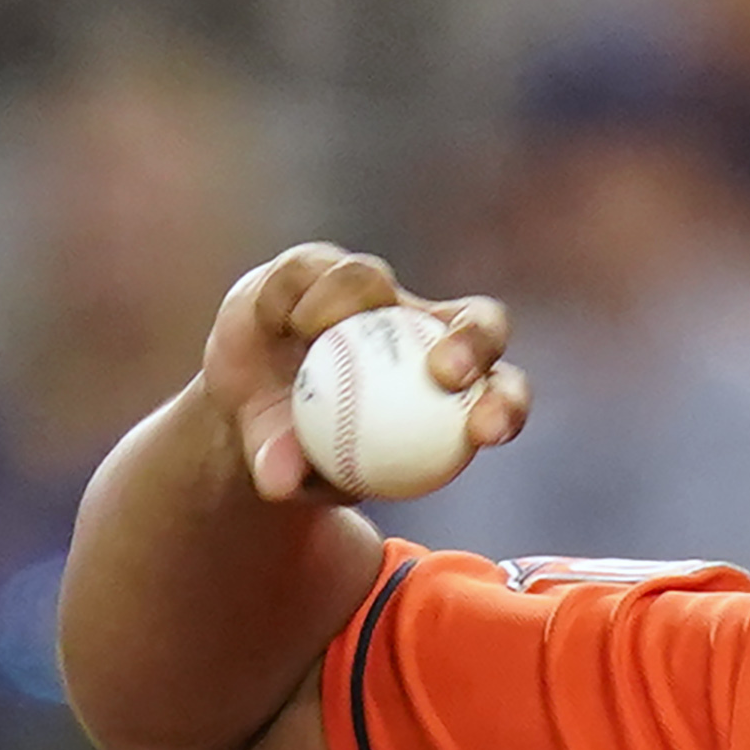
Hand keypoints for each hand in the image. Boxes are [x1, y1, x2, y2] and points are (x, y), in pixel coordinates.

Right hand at [200, 244, 531, 500]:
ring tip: (311, 330)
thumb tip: (276, 480)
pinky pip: (311, 269)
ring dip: (349, 299)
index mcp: (451, 391)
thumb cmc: (296, 456)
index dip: (506, 406)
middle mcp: (424, 332)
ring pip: (374, 278)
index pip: (502, 391)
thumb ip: (295, 474)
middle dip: (474, 341)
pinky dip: (298, 291)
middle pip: (480, 320)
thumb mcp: (296, 476)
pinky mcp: (315, 269)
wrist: (244, 409)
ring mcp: (373, 295)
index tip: (484, 432)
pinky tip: (282, 318)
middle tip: (444, 374)